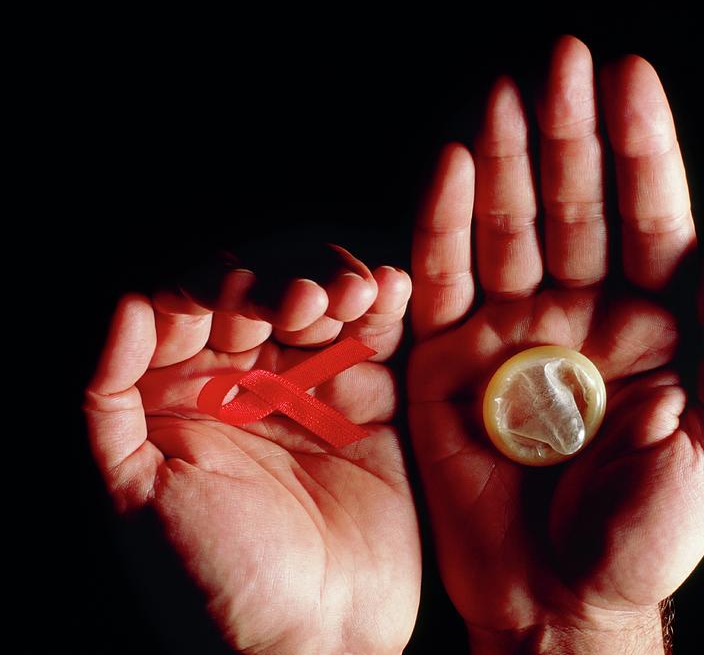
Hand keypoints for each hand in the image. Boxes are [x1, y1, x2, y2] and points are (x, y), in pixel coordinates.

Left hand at [83, 247, 419, 654]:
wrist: (315, 635)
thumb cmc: (216, 575)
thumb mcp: (137, 491)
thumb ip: (114, 398)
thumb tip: (130, 305)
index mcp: (186, 401)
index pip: (191, 316)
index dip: (207, 295)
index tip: (227, 302)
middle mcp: (249, 388)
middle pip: (261, 302)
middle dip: (276, 289)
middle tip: (294, 305)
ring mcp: (313, 393)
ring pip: (321, 310)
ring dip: (332, 287)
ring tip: (344, 295)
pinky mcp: (370, 405)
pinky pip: (377, 343)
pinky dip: (385, 308)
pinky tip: (387, 284)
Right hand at [408, 36, 703, 653]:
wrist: (557, 598)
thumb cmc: (645, 535)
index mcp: (648, 327)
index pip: (648, 216)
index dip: (642, 148)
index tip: (630, 79)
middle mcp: (577, 314)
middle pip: (574, 204)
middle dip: (570, 132)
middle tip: (564, 62)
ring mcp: (510, 331)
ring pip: (508, 226)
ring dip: (508, 158)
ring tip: (510, 94)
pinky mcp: (449, 360)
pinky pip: (444, 278)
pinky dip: (444, 221)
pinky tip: (457, 165)